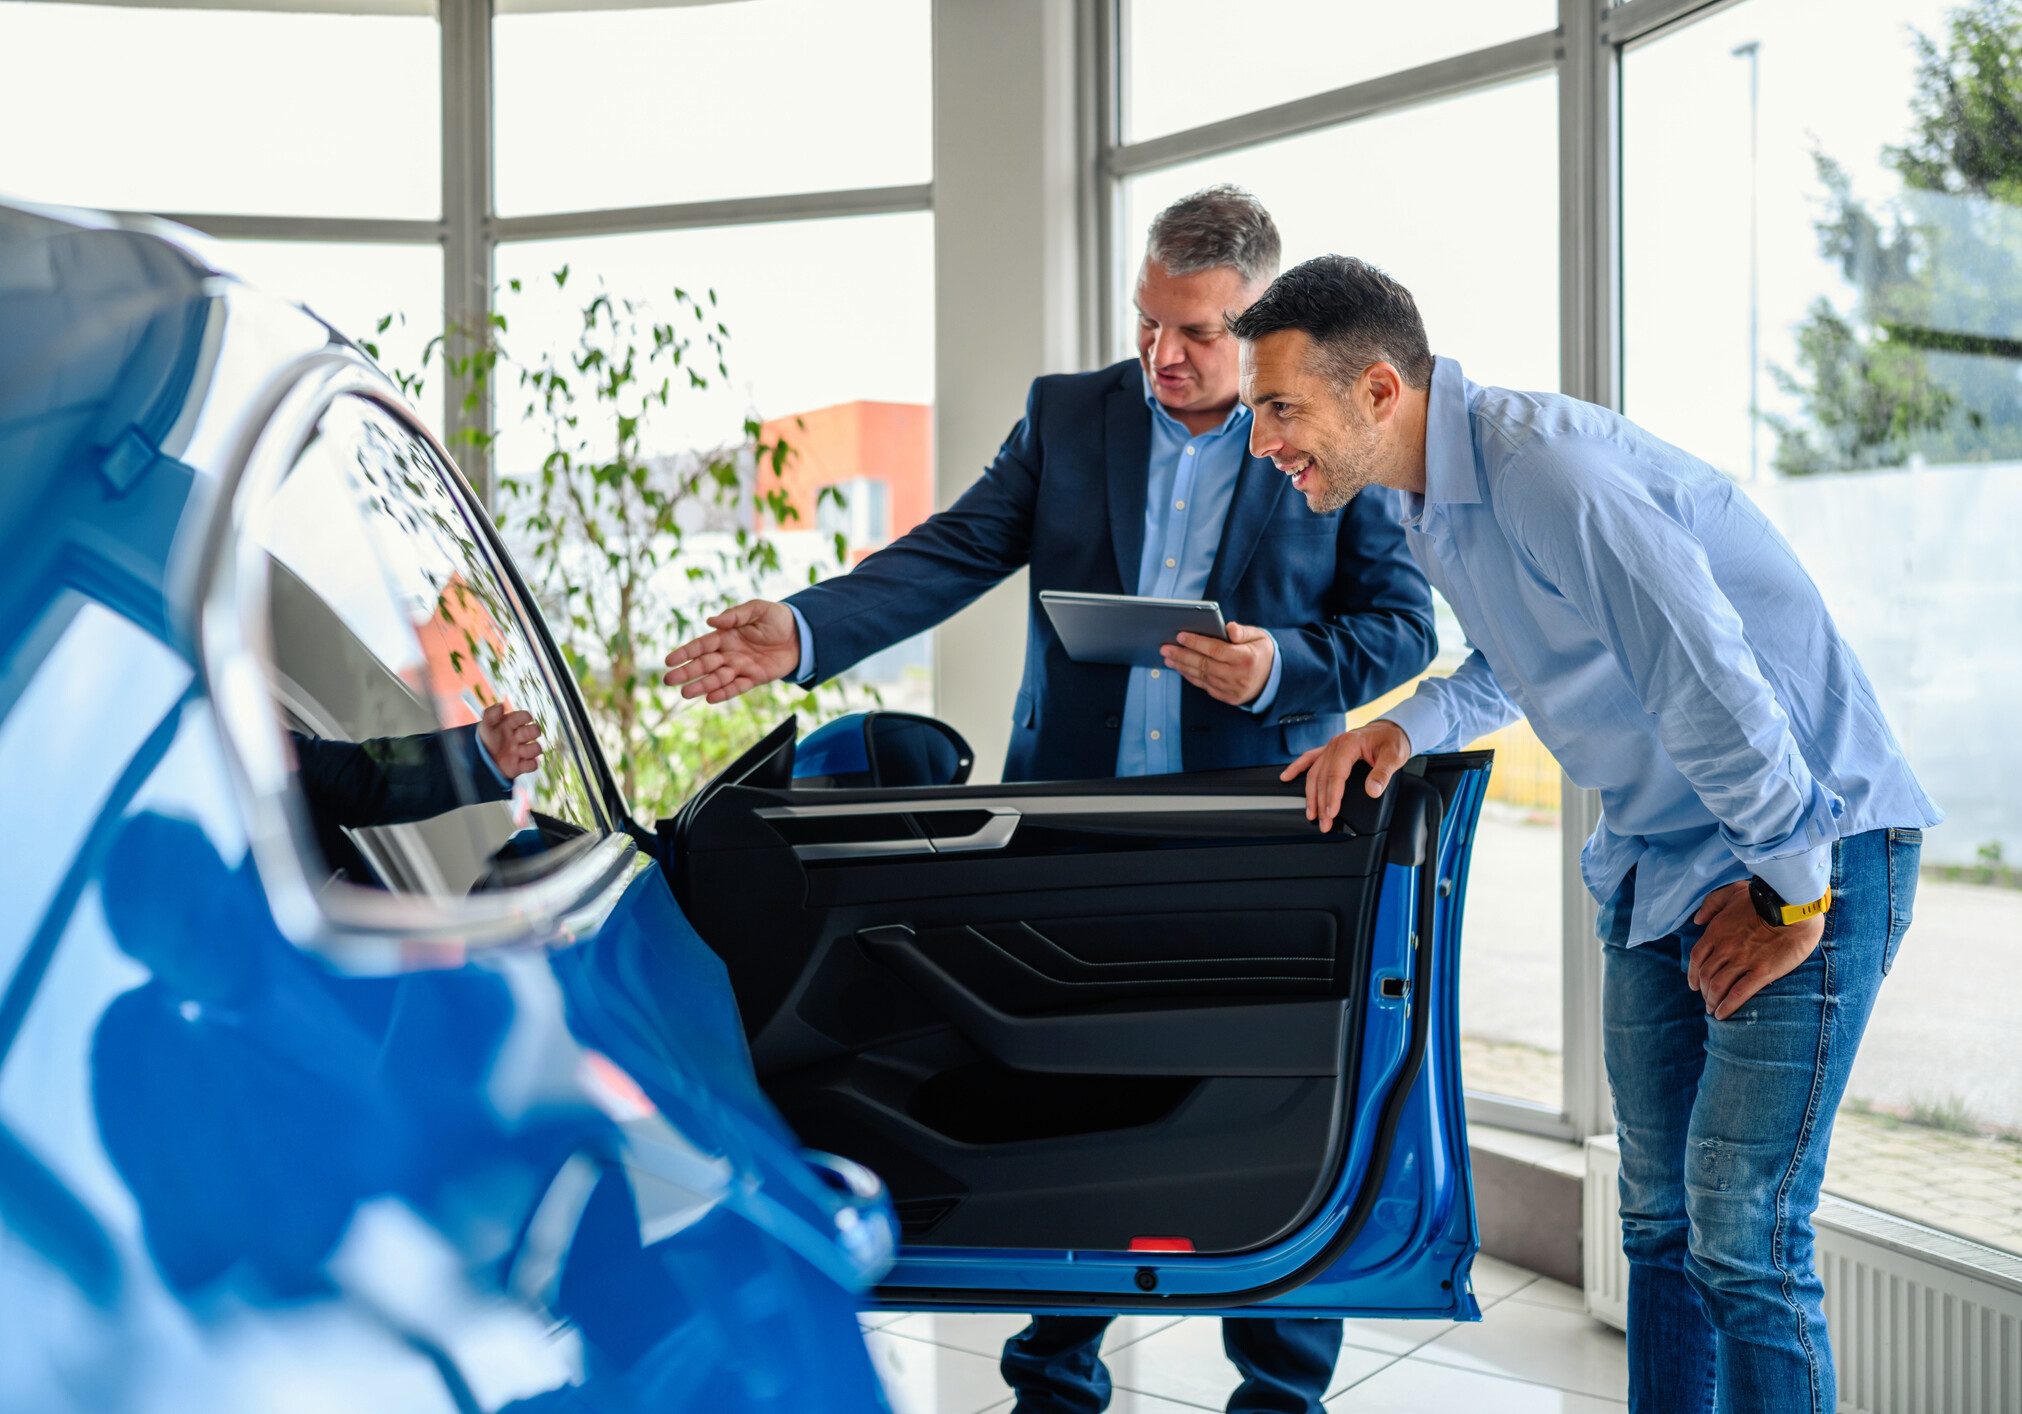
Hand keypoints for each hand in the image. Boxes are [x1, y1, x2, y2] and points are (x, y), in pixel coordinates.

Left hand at [478, 700, 543, 778]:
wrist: (479, 761)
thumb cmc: (484, 740)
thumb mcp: (485, 726)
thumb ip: (490, 714)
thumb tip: (501, 705)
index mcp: (512, 725)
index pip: (525, 716)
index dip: (525, 717)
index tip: (523, 719)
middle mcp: (519, 737)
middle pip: (536, 731)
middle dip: (532, 732)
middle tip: (519, 736)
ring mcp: (521, 751)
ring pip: (537, 748)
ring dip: (531, 749)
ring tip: (519, 751)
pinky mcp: (521, 765)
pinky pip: (533, 765)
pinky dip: (530, 764)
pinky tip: (519, 762)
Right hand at [663, 599, 801, 702]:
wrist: (802, 634)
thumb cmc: (777, 619)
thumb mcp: (757, 609)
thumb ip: (735, 615)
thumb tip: (711, 621)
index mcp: (726, 635)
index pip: (701, 646)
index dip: (685, 653)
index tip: (669, 661)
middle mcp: (729, 653)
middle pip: (704, 664)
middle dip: (687, 672)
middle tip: (668, 681)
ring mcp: (741, 667)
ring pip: (717, 678)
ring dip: (701, 686)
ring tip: (684, 693)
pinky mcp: (755, 678)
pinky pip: (737, 687)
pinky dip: (724, 693)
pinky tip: (710, 698)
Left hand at [1161, 622, 1275, 705]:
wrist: (1275, 679)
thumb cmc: (1262, 652)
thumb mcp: (1259, 636)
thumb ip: (1242, 631)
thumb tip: (1228, 627)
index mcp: (1246, 659)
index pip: (1216, 650)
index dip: (1196, 642)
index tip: (1180, 636)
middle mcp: (1238, 676)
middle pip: (1204, 665)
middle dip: (1182, 655)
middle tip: (1165, 648)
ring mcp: (1233, 689)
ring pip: (1202, 677)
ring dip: (1182, 667)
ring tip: (1168, 658)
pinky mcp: (1228, 698)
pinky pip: (1205, 686)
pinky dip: (1191, 677)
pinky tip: (1181, 668)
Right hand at [1279, 719, 1412, 832]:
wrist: (1392, 730)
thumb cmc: (1392, 740)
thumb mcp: (1394, 756)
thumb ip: (1383, 774)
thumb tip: (1372, 790)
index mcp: (1349, 744)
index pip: (1335, 774)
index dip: (1332, 796)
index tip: (1331, 813)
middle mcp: (1336, 744)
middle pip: (1322, 777)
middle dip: (1321, 802)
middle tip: (1323, 822)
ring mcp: (1331, 747)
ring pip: (1314, 773)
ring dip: (1310, 795)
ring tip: (1311, 814)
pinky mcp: (1330, 751)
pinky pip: (1309, 759)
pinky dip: (1297, 768)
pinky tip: (1286, 777)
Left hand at [1688, 881, 1823, 1019]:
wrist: (1793, 907)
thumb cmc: (1764, 897)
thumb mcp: (1731, 892)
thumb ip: (1711, 905)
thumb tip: (1697, 920)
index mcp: (1716, 931)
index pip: (1696, 958)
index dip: (1692, 974)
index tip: (1693, 984)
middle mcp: (1725, 948)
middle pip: (1706, 975)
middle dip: (1703, 991)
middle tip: (1706, 1000)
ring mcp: (1743, 961)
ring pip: (1719, 986)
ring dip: (1713, 1001)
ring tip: (1713, 1011)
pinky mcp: (1762, 972)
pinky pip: (1739, 994)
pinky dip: (1728, 1006)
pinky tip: (1723, 1014)